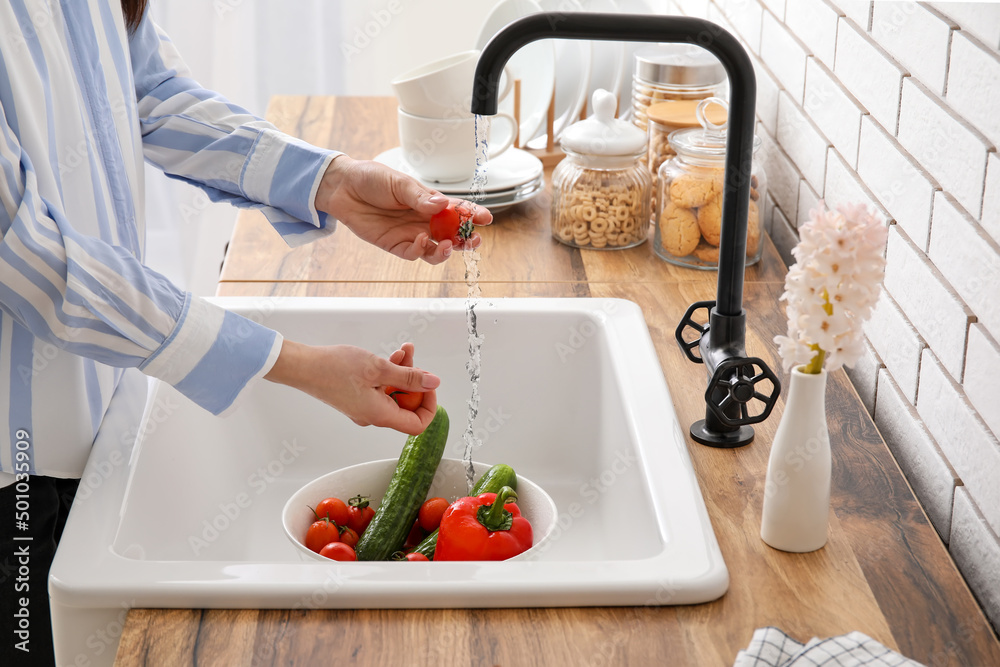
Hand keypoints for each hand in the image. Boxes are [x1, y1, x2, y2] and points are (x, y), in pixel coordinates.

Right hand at [264, 340, 438, 434]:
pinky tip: (393, 355)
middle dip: (415, 381)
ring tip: (405, 350)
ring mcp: (364, 406)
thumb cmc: (334, 368)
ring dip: (403, 372)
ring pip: (394, 393)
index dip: (429, 405)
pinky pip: (381, 388)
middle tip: (414, 361)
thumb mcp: (379, 368)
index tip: (428, 385)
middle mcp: (373, 415)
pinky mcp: (357, 396)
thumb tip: (433, 382)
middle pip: (406, 405)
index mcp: (380, 415)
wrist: (302, 366)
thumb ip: (409, 377)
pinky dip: (389, 373)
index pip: (417, 424)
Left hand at [314, 155, 491, 263]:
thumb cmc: (371, 179)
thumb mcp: (398, 182)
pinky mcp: (395, 245)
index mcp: (429, 202)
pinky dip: (420, 250)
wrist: (343, 188)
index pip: (456, 210)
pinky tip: (420, 240)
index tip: (485, 218)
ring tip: (447, 245)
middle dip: (464, 239)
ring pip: (435, 250)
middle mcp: (423, 220)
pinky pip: (413, 254)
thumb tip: (441, 205)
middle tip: (473, 240)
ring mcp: (410, 234)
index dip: (472, 215)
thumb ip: (420, 197)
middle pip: (451, 235)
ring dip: (446, 251)